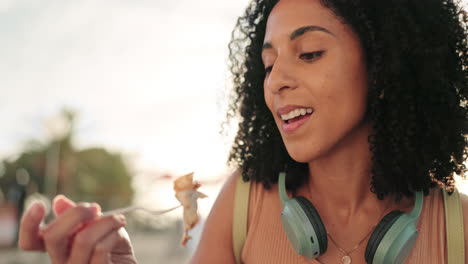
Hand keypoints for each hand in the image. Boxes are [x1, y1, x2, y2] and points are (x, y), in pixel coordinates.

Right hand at [18, 195, 137, 263]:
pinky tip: (119, 233)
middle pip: (52, 237)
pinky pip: (101, 249)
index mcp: (58, 247)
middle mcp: (61, 262)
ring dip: (105, 222)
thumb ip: (80, 217)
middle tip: (94, 208)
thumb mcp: (98, 226)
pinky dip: (113, 234)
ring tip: (118, 219)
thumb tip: (59, 201)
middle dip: (75, 214)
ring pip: (83, 240)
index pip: (30, 241)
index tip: (39, 204)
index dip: (28, 224)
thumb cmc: (113, 246)